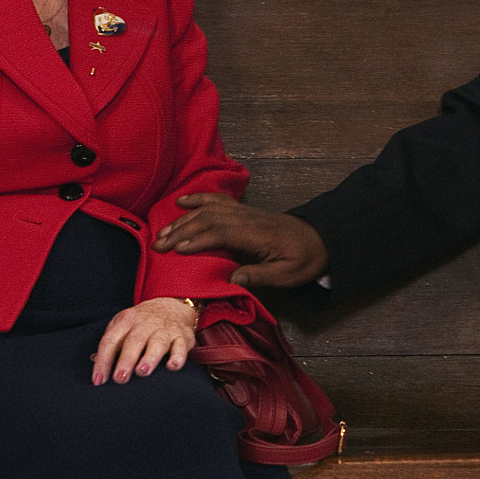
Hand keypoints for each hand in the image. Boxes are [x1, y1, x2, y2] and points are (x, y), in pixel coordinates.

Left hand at [93, 296, 200, 385]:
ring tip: (142, 371)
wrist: (171, 304)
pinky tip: (172, 366)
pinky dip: (178, 356)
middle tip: (120, 378)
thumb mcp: (123, 325)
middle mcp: (145, 324)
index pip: (111, 340)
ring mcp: (165, 330)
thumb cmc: (141, 322)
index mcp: (126, 321)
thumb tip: (94, 360)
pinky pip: (181, 346)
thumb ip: (111, 343)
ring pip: (157, 343)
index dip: (103, 360)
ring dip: (150, 357)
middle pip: (134, 341)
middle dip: (126, 360)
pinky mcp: (183, 336)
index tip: (98, 380)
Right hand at [154, 194, 328, 288]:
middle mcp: (248, 219)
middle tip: (158, 245)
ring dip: (184, 219)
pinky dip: (198, 199)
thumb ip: (259, 276)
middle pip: (209, 220)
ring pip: (209, 210)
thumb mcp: (287, 275)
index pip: (223, 234)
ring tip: (162, 232)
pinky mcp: (244, 210)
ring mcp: (245, 212)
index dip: (199, 240)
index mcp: (258, 236)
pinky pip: (218, 200)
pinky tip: (181, 201)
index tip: (177, 250)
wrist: (321, 239)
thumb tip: (231, 279)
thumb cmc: (304, 260)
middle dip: (181, 231)